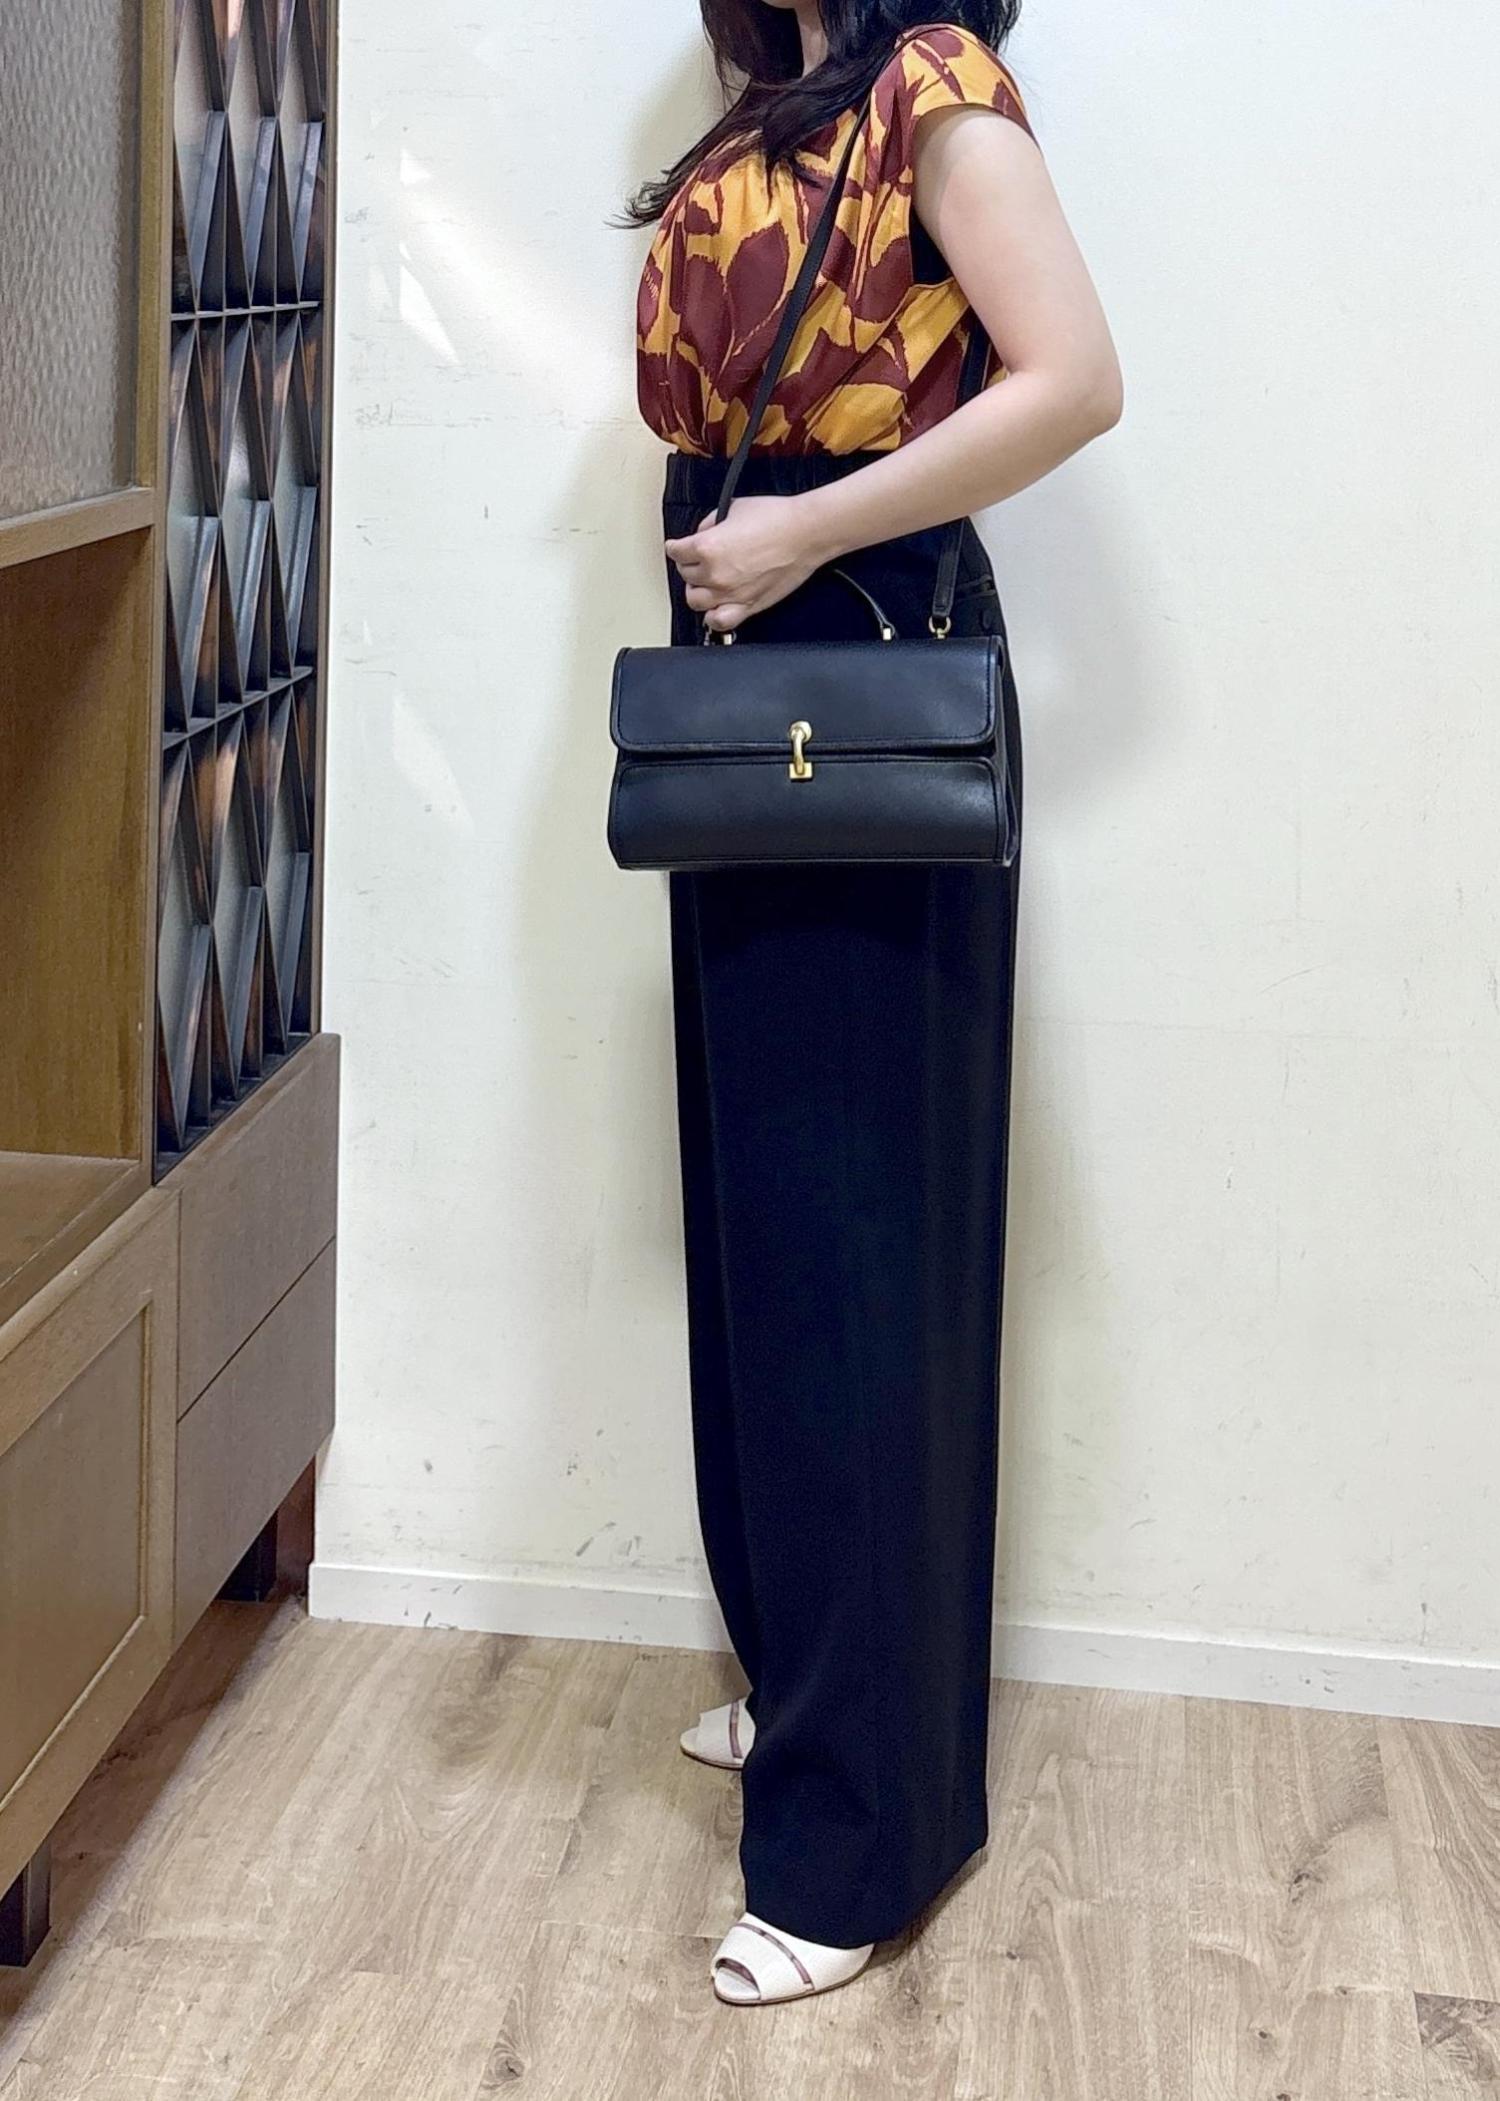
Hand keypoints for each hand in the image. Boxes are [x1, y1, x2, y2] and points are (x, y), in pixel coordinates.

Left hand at [665, 494, 830, 633]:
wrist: (805, 533)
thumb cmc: (776, 519)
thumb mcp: (733, 508)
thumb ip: (710, 523)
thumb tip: (702, 533)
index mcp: (707, 547)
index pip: (676, 551)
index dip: (677, 546)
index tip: (678, 546)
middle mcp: (715, 574)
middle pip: (685, 575)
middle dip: (689, 564)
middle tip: (697, 559)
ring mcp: (730, 594)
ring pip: (696, 600)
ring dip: (697, 589)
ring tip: (704, 582)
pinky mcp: (747, 606)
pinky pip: (718, 621)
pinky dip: (712, 616)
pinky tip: (716, 607)